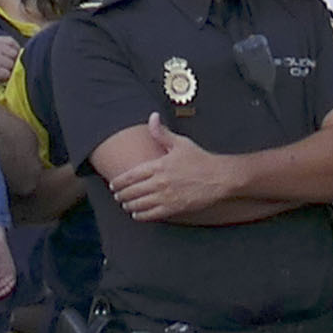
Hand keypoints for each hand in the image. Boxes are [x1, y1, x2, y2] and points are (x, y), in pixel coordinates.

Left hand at [94, 123, 239, 221]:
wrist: (219, 177)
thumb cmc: (200, 160)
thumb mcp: (180, 143)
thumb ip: (162, 133)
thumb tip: (152, 117)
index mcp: (158, 165)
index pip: (131, 175)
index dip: (119, 182)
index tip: (113, 184)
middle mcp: (159, 182)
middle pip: (132, 191)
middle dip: (121, 195)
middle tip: (117, 196)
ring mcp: (166, 196)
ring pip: (139, 204)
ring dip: (129, 205)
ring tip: (125, 204)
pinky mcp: (173, 208)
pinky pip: (151, 214)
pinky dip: (141, 215)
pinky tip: (137, 214)